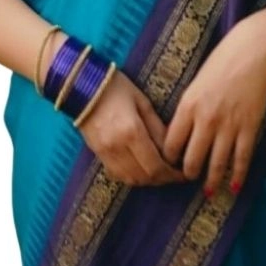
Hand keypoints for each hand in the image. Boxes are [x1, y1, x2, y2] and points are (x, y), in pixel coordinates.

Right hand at [76, 70, 187, 186]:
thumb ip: (158, 127)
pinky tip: (140, 169)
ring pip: (130, 179)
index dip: (172, 175)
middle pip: (144, 177)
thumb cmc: (116, 87)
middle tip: (175, 174)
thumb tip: (172, 149)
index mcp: (132, 131)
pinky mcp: (97, 153)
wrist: (82, 85)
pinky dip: (132, 177)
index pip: (156, 166)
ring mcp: (105, 152)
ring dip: (147, 180)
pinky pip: (117, 174)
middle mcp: (117, 147)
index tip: (183, 173)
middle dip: (162, 179)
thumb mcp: (142, 102)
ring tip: (160, 173)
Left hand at [163, 14, 265, 195]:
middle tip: (188, 179)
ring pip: (216, 164)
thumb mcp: (195, 84)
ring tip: (208, 192)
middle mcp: (206, 119)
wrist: (251, 51)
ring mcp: (229, 125)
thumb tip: (180, 133)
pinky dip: (238, 176)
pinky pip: (242, 159)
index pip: (171, 144)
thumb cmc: (220, 63)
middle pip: (191, 160)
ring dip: (211, 182)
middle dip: (188, 174)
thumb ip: (188, 109)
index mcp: (188, 106)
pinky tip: (234, 187)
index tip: (170, 165)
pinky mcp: (249, 127)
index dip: (169, 159)